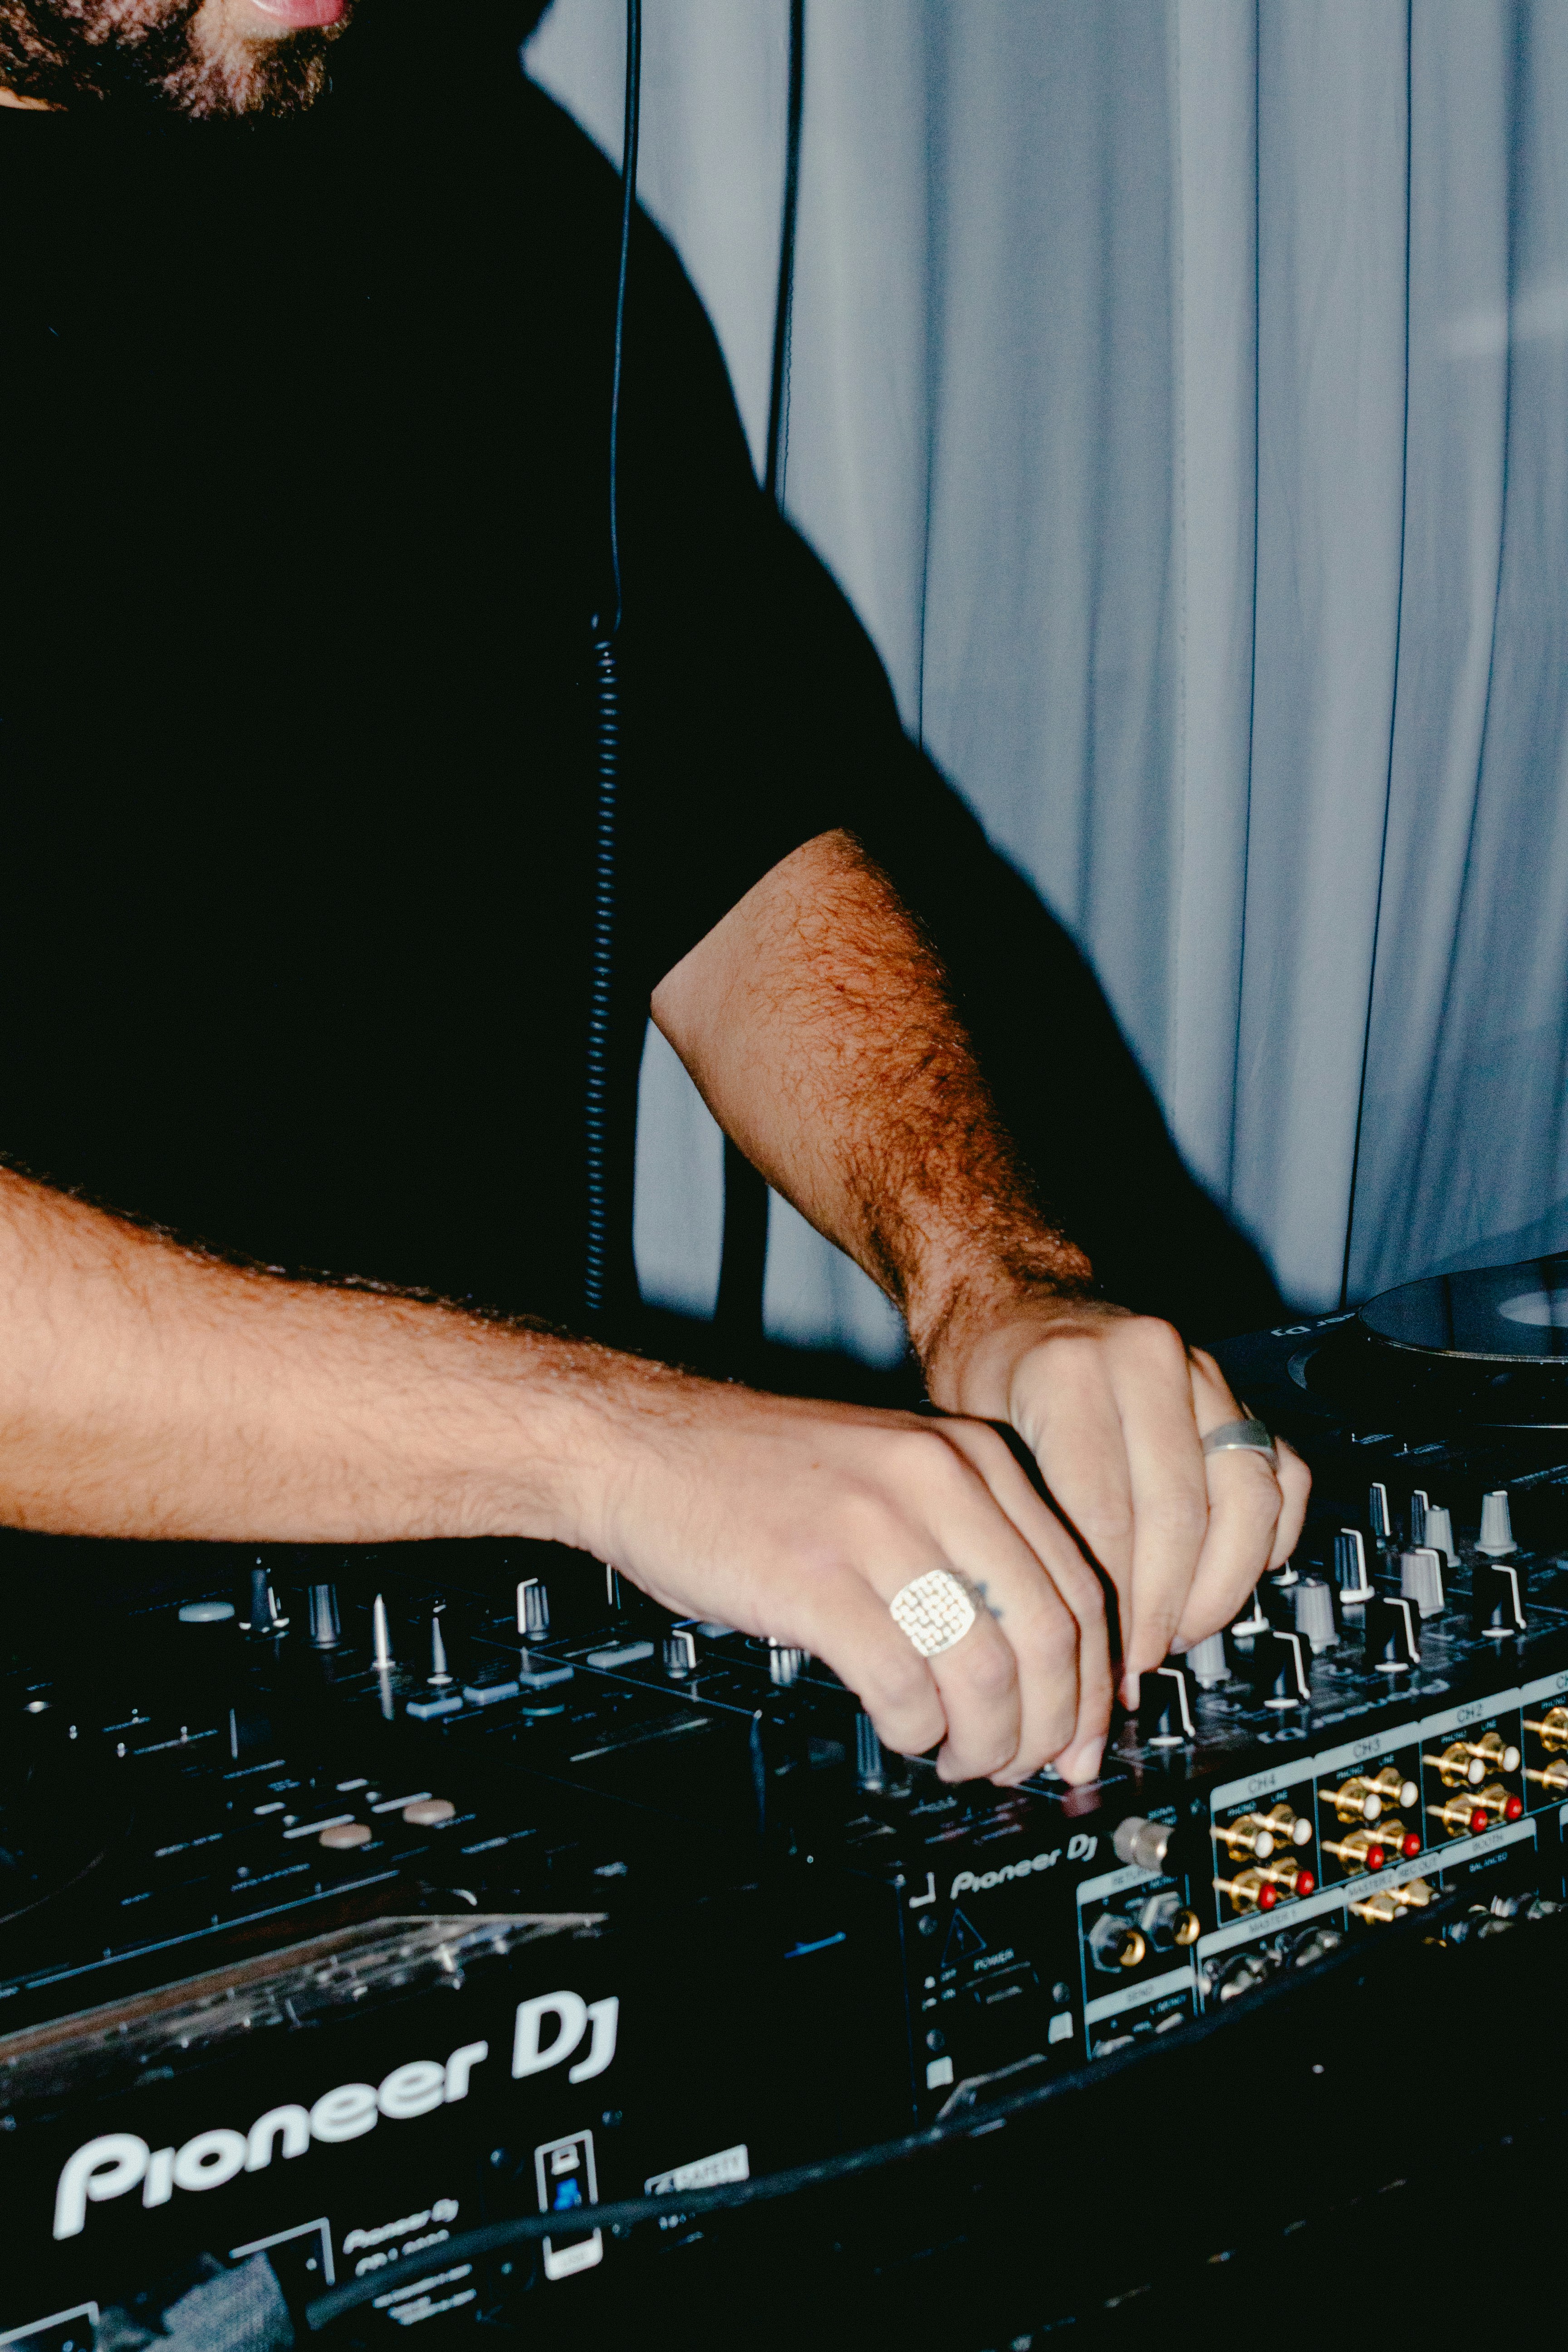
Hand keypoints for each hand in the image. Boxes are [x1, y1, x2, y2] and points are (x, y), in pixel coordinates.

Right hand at [575, 1376, 1114, 1784]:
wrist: (641, 1443)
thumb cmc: (753, 1472)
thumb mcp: (888, 1473)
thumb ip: (966, 1542)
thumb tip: (1035, 1657)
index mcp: (968, 1455)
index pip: (1078, 1583)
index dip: (1093, 1681)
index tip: (1085, 1733)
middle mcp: (937, 1481)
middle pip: (1047, 1635)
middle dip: (1051, 1725)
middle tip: (1030, 1766)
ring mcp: (877, 1528)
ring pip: (987, 1669)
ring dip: (986, 1741)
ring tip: (961, 1759)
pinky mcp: (816, 1580)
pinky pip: (902, 1683)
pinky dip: (915, 1730)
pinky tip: (903, 1734)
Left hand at [924, 1294, 1310, 1703]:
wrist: (1021, 1302)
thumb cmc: (992, 1375)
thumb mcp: (972, 1435)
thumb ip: (1017, 1519)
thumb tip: (1058, 1636)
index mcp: (1069, 1374)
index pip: (1105, 1516)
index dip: (1112, 1603)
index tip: (1102, 1659)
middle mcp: (1146, 1362)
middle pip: (1179, 1516)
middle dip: (1162, 1610)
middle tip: (1138, 1664)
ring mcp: (1205, 1373)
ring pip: (1248, 1499)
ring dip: (1221, 1587)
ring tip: (1180, 1633)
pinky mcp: (1242, 1392)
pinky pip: (1286, 1478)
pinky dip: (1269, 1541)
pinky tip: (1229, 1581)